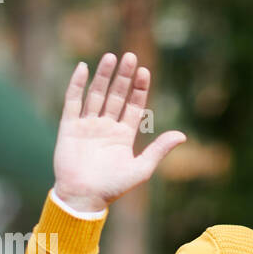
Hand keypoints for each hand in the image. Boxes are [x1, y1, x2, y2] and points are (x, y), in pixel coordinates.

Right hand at [52, 52, 186, 211]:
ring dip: (104, 76)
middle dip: (123, 77)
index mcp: (123, 136)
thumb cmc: (113, 187)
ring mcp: (87, 125)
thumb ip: (159, 149)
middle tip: (130, 56)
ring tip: (112, 57)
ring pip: (97, 94)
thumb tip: (183, 135)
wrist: (83, 197)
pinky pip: (73, 101)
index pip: (133, 106)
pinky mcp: (69, 127)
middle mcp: (106, 127)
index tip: (144, 71)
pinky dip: (77, 85)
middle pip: (116, 96)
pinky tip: (83, 68)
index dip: (139, 89)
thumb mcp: (141, 168)